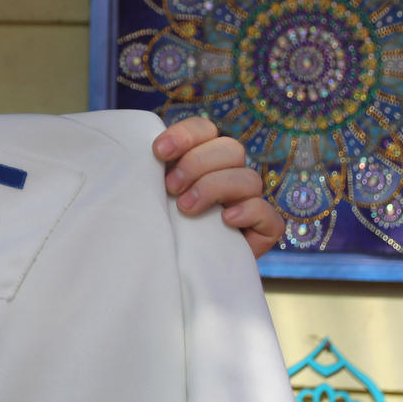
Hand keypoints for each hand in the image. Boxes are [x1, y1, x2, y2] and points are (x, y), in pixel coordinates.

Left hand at [152, 116, 283, 257]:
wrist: (172, 271)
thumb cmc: (156, 226)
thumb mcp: (148, 196)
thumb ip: (147, 173)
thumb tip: (134, 152)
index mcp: (203, 158)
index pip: (205, 130)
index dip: (185, 135)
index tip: (158, 152)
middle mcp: (229, 175)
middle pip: (230, 149)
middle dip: (197, 164)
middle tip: (170, 187)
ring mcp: (249, 201)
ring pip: (249, 178)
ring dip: (215, 188)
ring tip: (186, 208)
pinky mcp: (262, 230)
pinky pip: (268, 214)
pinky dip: (249, 211)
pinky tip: (225, 220)